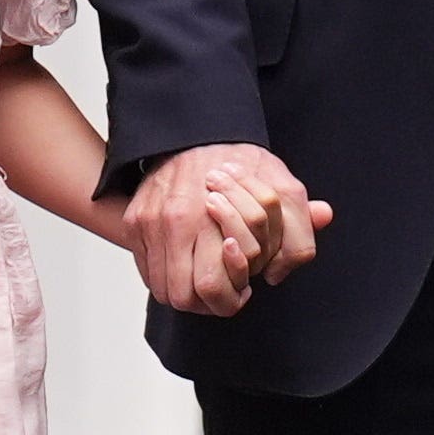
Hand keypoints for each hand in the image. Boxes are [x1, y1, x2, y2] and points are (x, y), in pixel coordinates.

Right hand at [132, 143, 325, 317]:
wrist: (197, 133)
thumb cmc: (241, 164)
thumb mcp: (283, 188)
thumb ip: (298, 228)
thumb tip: (286, 264)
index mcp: (213, 215)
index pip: (213, 287)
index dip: (232, 298)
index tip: (244, 288)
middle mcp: (176, 220)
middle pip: (186, 296)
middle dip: (209, 302)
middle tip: (226, 290)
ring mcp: (150, 222)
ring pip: (163, 289)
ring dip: (186, 293)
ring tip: (207, 279)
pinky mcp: (135, 222)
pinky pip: (147, 270)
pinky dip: (166, 277)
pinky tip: (187, 265)